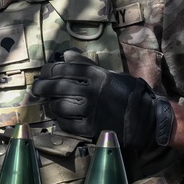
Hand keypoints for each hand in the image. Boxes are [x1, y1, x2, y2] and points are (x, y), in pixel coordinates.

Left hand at [31, 49, 173, 149]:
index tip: (43, 73)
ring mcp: (90, 110)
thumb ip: (86, 65)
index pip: (63, 69)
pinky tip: (58, 118)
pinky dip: (59, 121)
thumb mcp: (110, 74)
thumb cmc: (128, 93)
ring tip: (48, 105)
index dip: (48, 71)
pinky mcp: (90, 128)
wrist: (147, 118)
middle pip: (57, 87)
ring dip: (50, 105)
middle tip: (36, 89)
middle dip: (42, 87)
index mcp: (96, 75)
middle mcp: (91, 91)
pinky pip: (67, 124)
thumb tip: (65, 54)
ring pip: (59, 106)